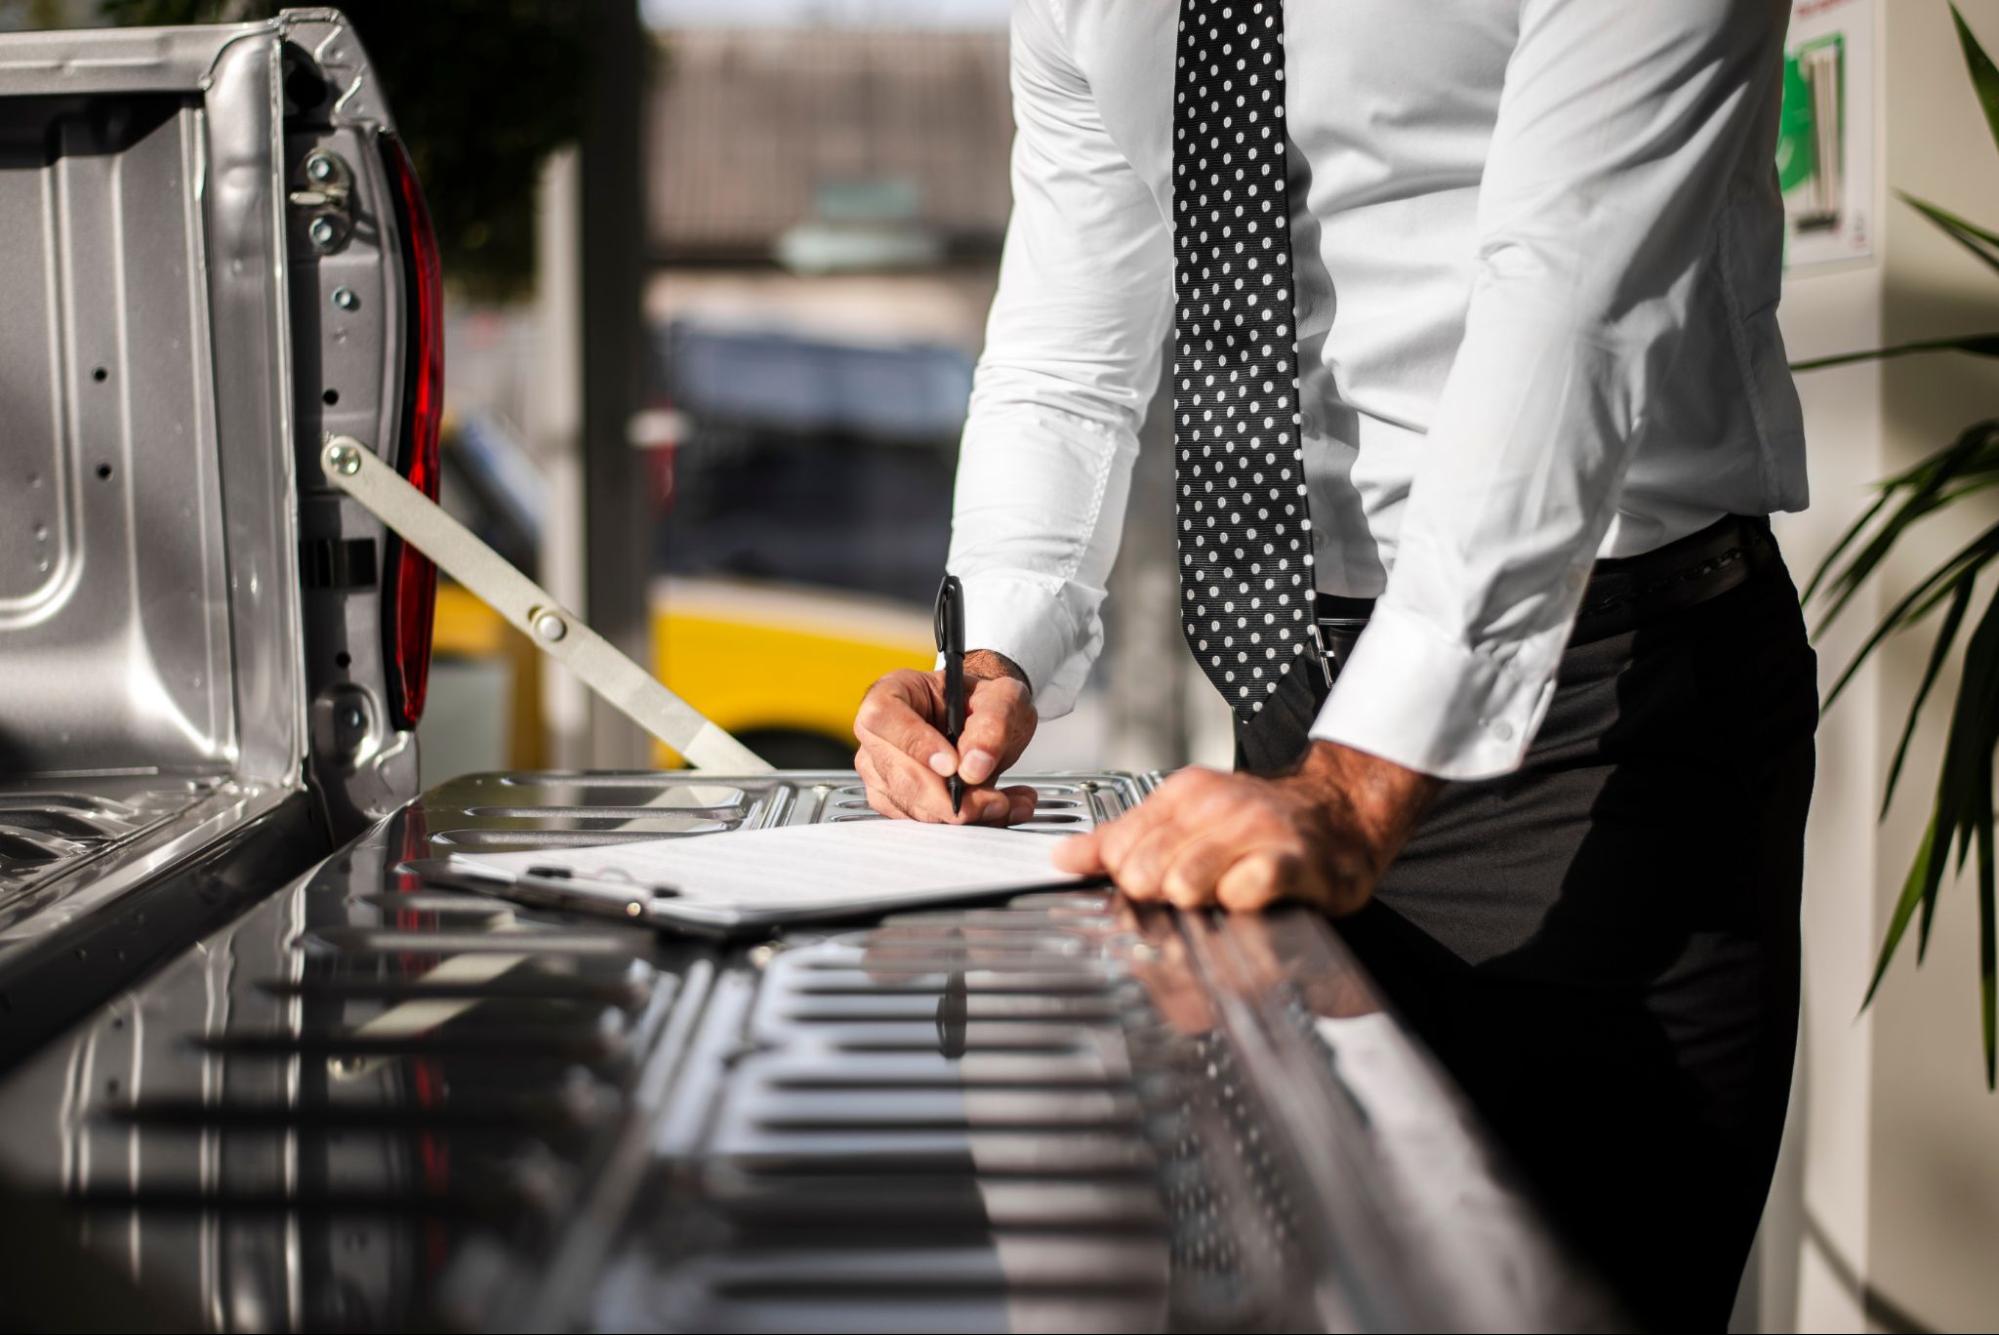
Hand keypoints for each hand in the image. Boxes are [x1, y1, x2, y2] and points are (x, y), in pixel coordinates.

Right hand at [854, 650, 1038, 824]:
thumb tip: (973, 765)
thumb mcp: (1002, 697)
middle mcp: (878, 735)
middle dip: (950, 797)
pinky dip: (969, 823)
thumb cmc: (980, 703)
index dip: (916, 745)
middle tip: (994, 800)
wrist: (983, 723)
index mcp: (892, 692)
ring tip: (1005, 803)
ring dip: (966, 814)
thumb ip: (992, 722)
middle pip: (899, 775)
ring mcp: (882, 773)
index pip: (884, 717)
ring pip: (913, 808)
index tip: (953, 766)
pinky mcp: (897, 803)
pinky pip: (927, 824)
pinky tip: (996, 809)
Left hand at [1053, 741, 1441, 913]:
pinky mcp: (1294, 859)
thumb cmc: (1261, 825)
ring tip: (1221, 898)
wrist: (1341, 812)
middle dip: (1157, 897)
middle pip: (1144, 872)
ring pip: (1185, 882)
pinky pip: (1244, 889)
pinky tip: (1249, 899)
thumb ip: (1124, 839)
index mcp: (1183, 795)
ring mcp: (1256, 829)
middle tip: (1189, 897)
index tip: (1144, 889)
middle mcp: (1216, 806)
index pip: (1117, 847)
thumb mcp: (1187, 818)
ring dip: (1198, 903)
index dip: (1123, 879)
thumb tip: (1065, 857)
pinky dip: (1240, 903)